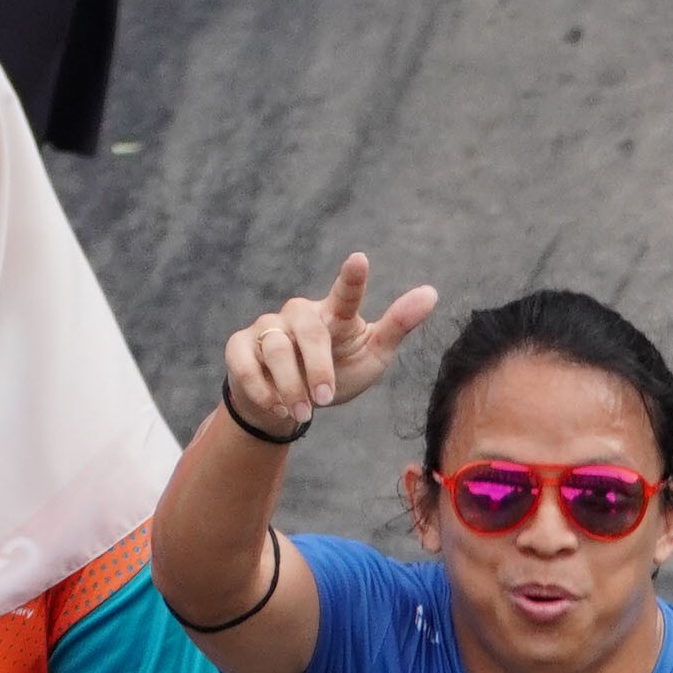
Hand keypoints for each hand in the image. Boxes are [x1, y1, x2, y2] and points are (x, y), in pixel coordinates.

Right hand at [222, 254, 438, 434]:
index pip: (345, 295)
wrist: (288, 407)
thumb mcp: (372, 355)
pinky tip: (278, 408)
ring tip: (304, 412)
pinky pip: (246, 365)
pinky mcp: (239, 347)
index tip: (360, 259)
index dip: (352, 279)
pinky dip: (263, 390)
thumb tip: (432, 292)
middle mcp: (299, 315)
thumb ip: (397, 326)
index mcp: (334, 316)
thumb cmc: (337, 374)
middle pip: (309, 331)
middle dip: (317, 368)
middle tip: (324, 399)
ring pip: (275, 349)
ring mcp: (266, 328)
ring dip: (291, 386)